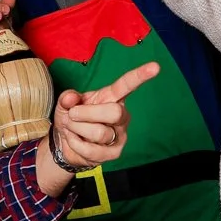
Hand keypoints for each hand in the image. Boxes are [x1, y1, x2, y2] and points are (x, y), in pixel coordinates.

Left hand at [34, 61, 159, 195]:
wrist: (65, 144)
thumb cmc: (72, 118)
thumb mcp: (65, 104)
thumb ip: (68, 97)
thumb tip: (70, 98)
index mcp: (112, 97)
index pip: (127, 85)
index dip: (140, 76)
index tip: (155, 67)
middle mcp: (121, 115)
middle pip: (114, 112)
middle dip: (86, 114)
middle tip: (72, 115)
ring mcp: (120, 135)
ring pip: (100, 133)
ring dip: (78, 130)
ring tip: (72, 128)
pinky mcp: (114, 153)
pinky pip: (93, 150)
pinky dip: (76, 144)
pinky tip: (75, 140)